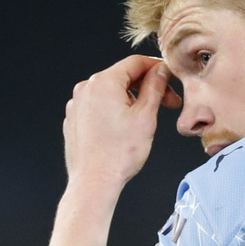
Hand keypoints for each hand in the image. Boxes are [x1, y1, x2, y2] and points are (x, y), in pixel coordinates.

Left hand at [63, 55, 180, 189]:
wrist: (94, 182)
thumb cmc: (119, 154)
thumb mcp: (145, 116)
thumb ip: (155, 88)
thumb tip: (160, 72)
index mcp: (103, 83)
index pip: (135, 63)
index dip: (157, 68)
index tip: (170, 77)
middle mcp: (85, 89)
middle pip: (122, 78)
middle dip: (147, 88)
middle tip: (168, 103)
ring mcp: (76, 105)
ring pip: (110, 93)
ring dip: (131, 100)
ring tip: (145, 120)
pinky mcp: (74, 120)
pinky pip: (98, 107)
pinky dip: (114, 111)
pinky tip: (124, 129)